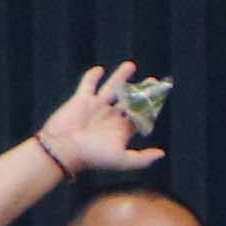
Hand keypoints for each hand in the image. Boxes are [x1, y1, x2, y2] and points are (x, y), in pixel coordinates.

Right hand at [33, 63, 162, 177]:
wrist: (63, 150)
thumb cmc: (92, 157)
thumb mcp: (121, 160)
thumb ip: (142, 159)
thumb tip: (162, 153)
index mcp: (122, 129)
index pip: (141, 114)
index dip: (151, 106)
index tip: (161, 94)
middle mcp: (111, 116)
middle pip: (130, 99)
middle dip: (142, 90)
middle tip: (153, 80)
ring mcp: (97, 107)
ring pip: (112, 88)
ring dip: (121, 76)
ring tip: (131, 65)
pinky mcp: (81, 100)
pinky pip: (88, 85)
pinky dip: (92, 77)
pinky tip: (99, 69)